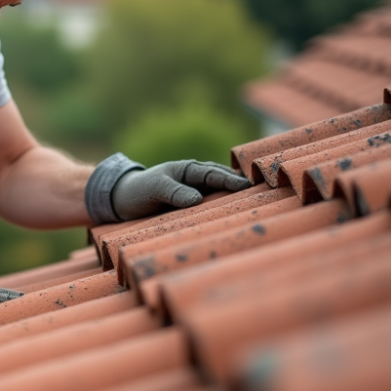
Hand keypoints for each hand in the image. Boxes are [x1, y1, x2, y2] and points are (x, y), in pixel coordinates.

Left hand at [110, 159, 249, 220]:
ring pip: (221, 196)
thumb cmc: (139, 191)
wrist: (124, 200)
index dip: (231, 180)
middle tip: (267, 193)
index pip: (215, 174)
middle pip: (224, 182)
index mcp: (189, 170)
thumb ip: (174, 192)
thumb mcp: (154, 189)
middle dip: (242, 186)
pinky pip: (212, 209)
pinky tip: (235, 221)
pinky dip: (223, 212)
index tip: (248, 186)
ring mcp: (197, 194)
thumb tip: (197, 200)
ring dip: (236, 200)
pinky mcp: (193, 209)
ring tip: (259, 207)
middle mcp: (197, 180)